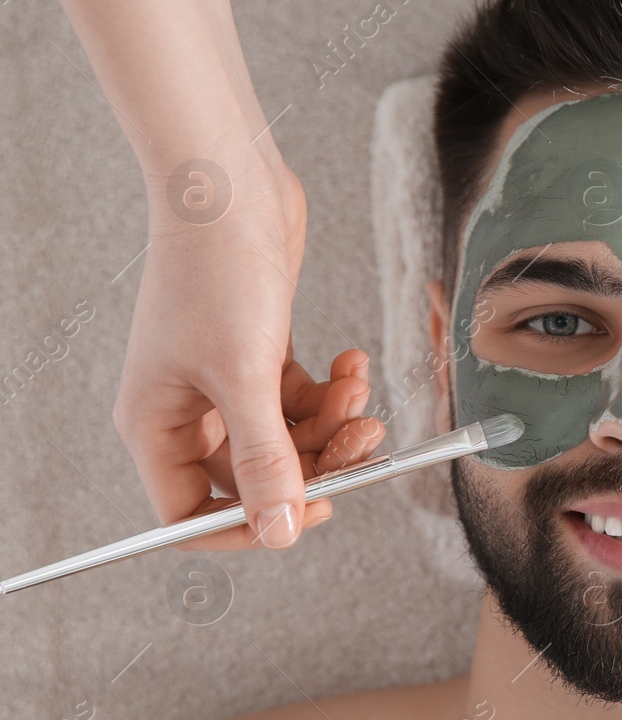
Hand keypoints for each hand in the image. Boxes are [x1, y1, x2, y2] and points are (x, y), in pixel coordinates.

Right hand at [114, 156, 383, 549]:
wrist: (230, 187)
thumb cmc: (219, 273)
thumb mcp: (246, 377)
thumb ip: (265, 460)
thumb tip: (279, 532)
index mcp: (156, 427)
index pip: (193, 514)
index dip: (253, 523)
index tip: (315, 510)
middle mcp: (186, 410)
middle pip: (257, 477)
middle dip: (318, 462)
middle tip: (367, 437)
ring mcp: (224, 382)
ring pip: (290, 439)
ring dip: (334, 423)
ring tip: (361, 391)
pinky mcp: (260, 354)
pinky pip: (302, 401)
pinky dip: (333, 391)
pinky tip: (353, 363)